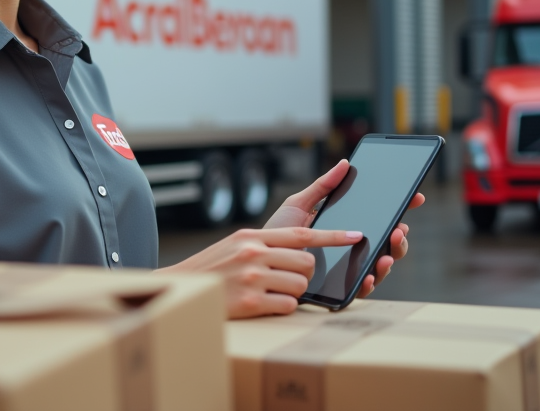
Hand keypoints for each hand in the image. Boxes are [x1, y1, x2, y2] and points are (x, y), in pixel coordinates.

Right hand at [157, 226, 364, 317]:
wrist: (183, 288)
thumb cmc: (213, 268)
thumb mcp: (235, 243)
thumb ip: (265, 242)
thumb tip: (301, 246)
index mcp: (252, 236)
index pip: (301, 233)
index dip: (333, 235)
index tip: (356, 235)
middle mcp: (253, 253)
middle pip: (307, 262)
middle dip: (305, 273)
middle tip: (288, 278)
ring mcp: (251, 278)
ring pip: (300, 285)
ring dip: (293, 292)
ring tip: (271, 293)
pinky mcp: (249, 303)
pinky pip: (287, 305)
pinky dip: (282, 307)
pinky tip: (264, 305)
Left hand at [263, 158, 423, 297]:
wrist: (257, 260)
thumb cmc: (277, 233)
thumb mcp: (298, 204)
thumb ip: (322, 186)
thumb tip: (344, 163)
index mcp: (347, 226)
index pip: (381, 217)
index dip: (401, 208)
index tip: (414, 197)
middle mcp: (352, 248)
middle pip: (388, 243)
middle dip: (400, 235)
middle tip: (399, 227)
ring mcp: (348, 268)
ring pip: (381, 265)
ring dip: (392, 257)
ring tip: (389, 251)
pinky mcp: (338, 288)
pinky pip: (360, 288)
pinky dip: (370, 282)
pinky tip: (370, 274)